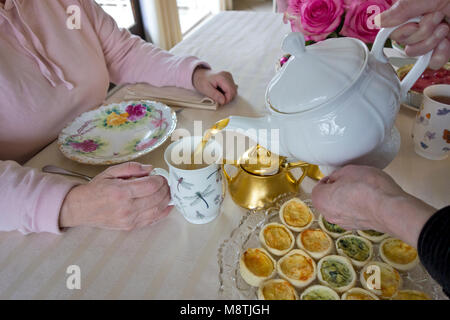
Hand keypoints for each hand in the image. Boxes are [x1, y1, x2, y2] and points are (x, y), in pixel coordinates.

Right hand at [59, 162, 172, 230]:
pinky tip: (168, 205)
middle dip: (165, 188)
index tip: (160, 175)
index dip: (160, 179)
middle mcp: (127, 207)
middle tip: (165, 182)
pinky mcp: (131, 227)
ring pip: (157, 210)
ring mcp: (129, 219)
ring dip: (166, 199)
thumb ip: (131, 168)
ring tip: (167, 192)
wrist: (81, 209)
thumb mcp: (111, 172)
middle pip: (157, 198)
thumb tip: (150, 169)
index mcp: (121, 192)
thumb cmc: (96, 189)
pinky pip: (152, 220)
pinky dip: (163, 213)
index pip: (150, 185)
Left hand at [192, 67, 237, 104]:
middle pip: (234, 91)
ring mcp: (229, 76)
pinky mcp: (229, 78)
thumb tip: (223, 101)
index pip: (230, 91)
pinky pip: (232, 88)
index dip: (227, 99)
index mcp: (222, 77)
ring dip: (227, 95)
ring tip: (219, 94)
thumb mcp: (206, 89)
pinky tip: (221, 91)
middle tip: (219, 100)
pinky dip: (227, 92)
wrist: (200, 74)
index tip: (220, 102)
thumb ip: (215, 95)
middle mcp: (227, 75)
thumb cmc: (201, 80)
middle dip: (227, 98)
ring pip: (234, 90)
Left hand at [311, 165, 435, 246]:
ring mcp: (344, 223)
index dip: (328, 179)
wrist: (390, 208)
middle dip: (336, 189)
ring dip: (347, 199)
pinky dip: (358, 207)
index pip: (318, 187)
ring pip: (341, 207)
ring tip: (361, 188)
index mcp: (321, 200)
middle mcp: (329, 215)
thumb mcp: (348, 170)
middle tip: (349, 180)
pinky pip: (354, 213)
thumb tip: (336, 178)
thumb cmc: (368, 188)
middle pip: (328, 199)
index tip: (336, 175)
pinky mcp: (359, 226)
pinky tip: (368, 198)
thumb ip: (337, 175)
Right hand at [378, 0, 449, 68]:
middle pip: (403, 44)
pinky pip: (433, 62)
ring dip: (431, 42)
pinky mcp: (445, 48)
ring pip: (416, 54)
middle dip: (420, 33)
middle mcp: (420, 25)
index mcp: (413, 11)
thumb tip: (379, 21)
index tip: (414, 22)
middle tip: (436, 18)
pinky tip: (447, 41)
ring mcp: (433, 38)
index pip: (393, 31)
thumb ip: (402, 10)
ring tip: (445, 27)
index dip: (403, 31)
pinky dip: (441, 54)